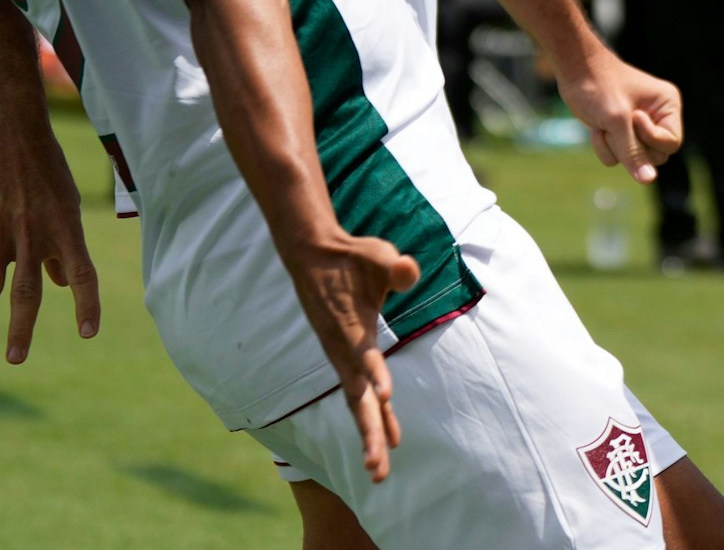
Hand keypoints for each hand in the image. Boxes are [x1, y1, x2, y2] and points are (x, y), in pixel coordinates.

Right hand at [0, 117, 100, 362]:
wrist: (12, 130)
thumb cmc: (46, 166)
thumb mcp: (67, 201)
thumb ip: (64, 244)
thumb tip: (59, 282)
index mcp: (67, 227)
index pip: (83, 274)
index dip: (87, 304)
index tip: (89, 333)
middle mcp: (36, 233)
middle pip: (29, 290)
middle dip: (22, 328)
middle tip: (16, 361)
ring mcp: (3, 230)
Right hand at [286, 233, 420, 484]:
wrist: (314, 256)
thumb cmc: (350, 256)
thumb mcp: (376, 253)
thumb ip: (394, 266)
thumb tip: (410, 271)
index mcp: (351, 326)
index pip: (364, 355)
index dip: (375, 374)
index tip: (385, 395)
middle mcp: (343, 349)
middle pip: (357, 397)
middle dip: (369, 432)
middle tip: (378, 467)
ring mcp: (341, 357)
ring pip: (357, 404)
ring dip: (369, 435)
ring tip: (378, 471)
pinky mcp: (344, 358)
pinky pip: (359, 395)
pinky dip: (374, 417)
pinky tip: (391, 439)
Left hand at [559, 51, 683, 184]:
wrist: (574, 71)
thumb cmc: (598, 87)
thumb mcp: (616, 120)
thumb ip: (633, 152)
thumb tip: (648, 180)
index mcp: (668, 105)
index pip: (671, 143)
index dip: (650, 139)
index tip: (631, 119)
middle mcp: (658, 116)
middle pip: (655, 155)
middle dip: (629, 145)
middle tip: (614, 123)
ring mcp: (640, 126)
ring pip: (633, 159)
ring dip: (613, 145)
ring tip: (603, 122)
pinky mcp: (622, 132)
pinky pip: (617, 157)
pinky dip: (604, 145)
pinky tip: (596, 126)